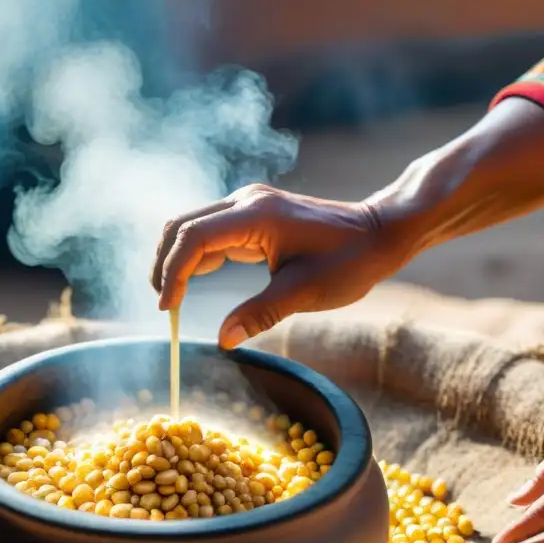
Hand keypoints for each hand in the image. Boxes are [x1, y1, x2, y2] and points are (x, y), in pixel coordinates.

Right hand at [151, 184, 407, 347]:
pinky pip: (213, 231)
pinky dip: (197, 256)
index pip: (194, 238)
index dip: (173, 273)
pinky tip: (194, 283)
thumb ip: (259, 315)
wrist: (380, 233)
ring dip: (178, 259)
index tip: (167, 308)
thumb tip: (223, 341)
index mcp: (256, 216)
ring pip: (194, 226)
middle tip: (163, 304)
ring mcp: (250, 204)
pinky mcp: (255, 214)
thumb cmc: (349, 261)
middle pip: (183, 225)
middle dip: (165, 263)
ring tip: (172, 297)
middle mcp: (247, 201)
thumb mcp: (304, 293)